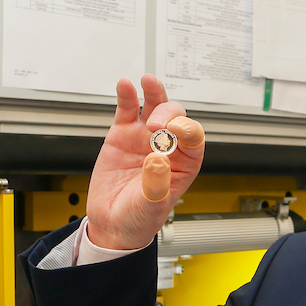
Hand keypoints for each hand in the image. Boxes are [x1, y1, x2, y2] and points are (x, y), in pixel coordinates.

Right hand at [86, 75, 204, 249]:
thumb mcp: (151, 207)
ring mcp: (145, 137)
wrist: (112, 223)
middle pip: (176, 117)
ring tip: (148, 83)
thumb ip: (156, 184)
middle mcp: (168, 146)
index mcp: (184, 164)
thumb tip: (157, 159)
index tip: (175, 130)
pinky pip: (127, 109)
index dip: (187, 129)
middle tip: (154, 126)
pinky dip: (127, 95)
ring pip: (155, 106)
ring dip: (154, 92)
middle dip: (168, 115)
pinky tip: (126, 85)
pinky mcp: (123, 134)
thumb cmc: (140, 218)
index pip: (194, 138)